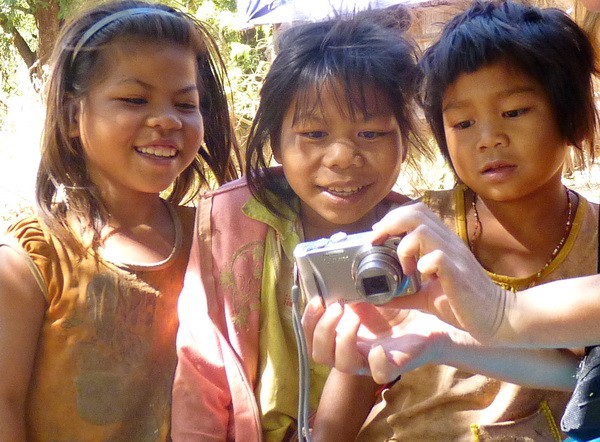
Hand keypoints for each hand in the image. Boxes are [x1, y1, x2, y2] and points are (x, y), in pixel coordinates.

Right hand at [302, 298, 453, 383]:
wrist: (429, 322)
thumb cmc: (396, 313)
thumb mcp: (368, 297)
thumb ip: (350, 292)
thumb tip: (333, 274)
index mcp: (341, 337)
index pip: (311, 338)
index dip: (308, 321)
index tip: (317, 300)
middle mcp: (352, 352)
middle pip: (319, 354)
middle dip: (322, 329)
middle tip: (337, 307)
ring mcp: (371, 361)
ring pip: (343, 365)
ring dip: (344, 340)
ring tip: (356, 318)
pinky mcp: (394, 365)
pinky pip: (378, 374)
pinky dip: (375, 362)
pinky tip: (378, 348)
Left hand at [371, 202, 510, 341]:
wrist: (497, 317)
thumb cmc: (462, 303)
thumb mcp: (427, 296)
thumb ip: (405, 294)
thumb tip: (379, 298)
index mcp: (441, 243)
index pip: (416, 211)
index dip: (392, 218)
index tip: (377, 237)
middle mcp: (448, 243)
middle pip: (416, 213)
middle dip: (390, 224)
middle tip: (378, 244)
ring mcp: (455, 257)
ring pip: (422, 231)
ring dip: (405, 248)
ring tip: (406, 269)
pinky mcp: (459, 274)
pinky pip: (438, 257)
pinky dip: (423, 265)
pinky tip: (422, 278)